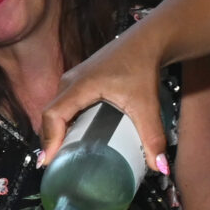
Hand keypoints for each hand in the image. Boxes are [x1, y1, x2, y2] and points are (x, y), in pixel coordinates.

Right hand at [37, 27, 172, 174]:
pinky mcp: (78, 81)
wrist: (148, 42)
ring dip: (55, 132)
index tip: (48, 162)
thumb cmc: (143, 67)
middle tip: (56, 165)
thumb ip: (152, 137)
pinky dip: (62, 122)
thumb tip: (160, 168)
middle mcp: (70, 82)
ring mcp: (72, 80)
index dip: (48, 140)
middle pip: (50, 115)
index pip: (53, 115)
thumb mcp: (147, 105)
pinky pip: (62, 105)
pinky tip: (71, 137)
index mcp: (80, 86)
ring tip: (61, 155)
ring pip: (55, 110)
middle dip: (50, 141)